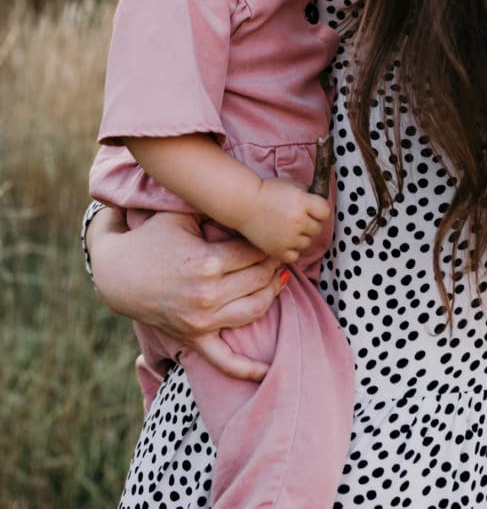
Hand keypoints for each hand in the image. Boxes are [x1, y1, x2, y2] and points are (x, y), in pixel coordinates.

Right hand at [87, 207, 285, 379]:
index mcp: (207, 262)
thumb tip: (248, 205)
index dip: (269, 245)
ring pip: (254, 311)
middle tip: (280, 255)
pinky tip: (267, 370)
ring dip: (272, 295)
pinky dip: (248, 369)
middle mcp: (207, 295)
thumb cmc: (151, 238)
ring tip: (277, 281)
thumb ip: (215, 210)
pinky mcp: (194, 339)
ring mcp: (201, 321)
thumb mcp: (183, 216)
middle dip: (274, 265)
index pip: (255, 254)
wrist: (117, 273)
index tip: (274, 237)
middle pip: (259, 280)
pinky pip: (225, 361)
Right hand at [238, 177, 330, 263]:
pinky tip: (284, 239)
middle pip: (318, 228)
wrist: (244, 203)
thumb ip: (309, 194)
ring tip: (288, 228)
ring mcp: (288, 238)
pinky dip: (291, 249)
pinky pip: (295, 255)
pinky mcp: (278, 251)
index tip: (312, 209)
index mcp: (302, 201)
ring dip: (301, 236)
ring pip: (307, 242)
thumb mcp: (292, 185)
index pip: (326, 212)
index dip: (320, 210)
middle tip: (296, 217)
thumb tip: (321, 204)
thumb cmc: (268, 191)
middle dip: (310, 223)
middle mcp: (298, 221)